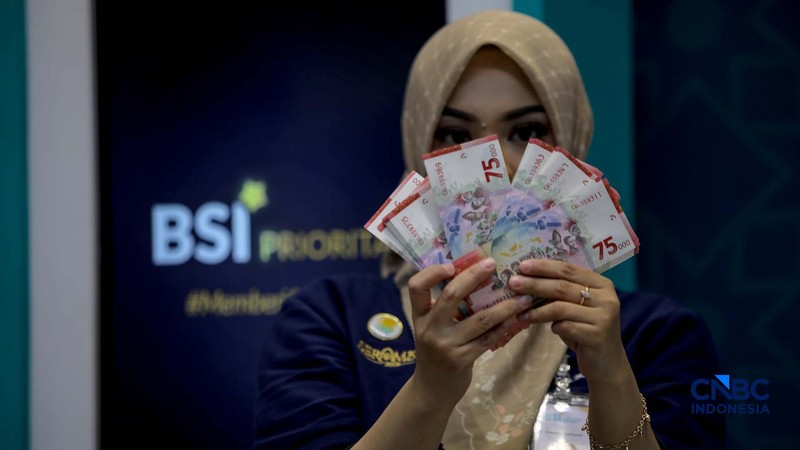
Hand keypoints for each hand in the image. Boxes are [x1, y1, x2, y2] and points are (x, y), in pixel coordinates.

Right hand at [407, 259, 532, 405]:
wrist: (432, 390)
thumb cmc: (434, 352)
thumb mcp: (430, 328)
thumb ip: (443, 308)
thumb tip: (472, 277)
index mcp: (419, 316)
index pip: (416, 286)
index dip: (432, 272)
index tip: (451, 265)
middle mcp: (429, 328)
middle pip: (451, 295)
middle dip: (474, 276)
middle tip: (492, 264)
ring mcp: (445, 345)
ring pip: (480, 319)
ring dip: (504, 306)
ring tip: (522, 297)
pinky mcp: (461, 359)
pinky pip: (488, 339)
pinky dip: (504, 327)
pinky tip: (516, 318)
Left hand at [509, 259, 627, 383]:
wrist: (607, 363)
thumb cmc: (585, 329)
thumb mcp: (576, 307)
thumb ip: (561, 292)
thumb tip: (527, 277)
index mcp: (602, 284)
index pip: (569, 269)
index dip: (544, 267)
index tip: (522, 266)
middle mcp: (607, 298)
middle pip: (563, 286)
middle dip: (535, 284)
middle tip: (513, 283)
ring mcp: (604, 316)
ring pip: (561, 307)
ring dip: (536, 309)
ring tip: (519, 312)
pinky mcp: (597, 335)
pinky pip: (565, 326)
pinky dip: (551, 326)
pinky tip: (543, 328)